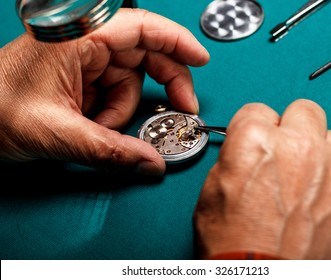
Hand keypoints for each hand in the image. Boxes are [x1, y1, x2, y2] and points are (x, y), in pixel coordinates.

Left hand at [0, 8, 208, 174]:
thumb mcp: (57, 133)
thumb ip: (110, 151)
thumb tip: (152, 163)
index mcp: (77, 38)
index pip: (141, 27)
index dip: (177, 41)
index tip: (201, 59)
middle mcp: (84, 45)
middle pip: (145, 55)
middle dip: (166, 84)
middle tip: (181, 109)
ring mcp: (84, 63)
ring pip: (131, 82)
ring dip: (126, 111)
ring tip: (101, 127)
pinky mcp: (82, 80)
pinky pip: (115, 95)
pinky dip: (113, 115)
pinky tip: (93, 125)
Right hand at [194, 99, 330, 258]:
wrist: (262, 278)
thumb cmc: (231, 241)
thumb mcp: (213, 188)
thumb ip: (236, 155)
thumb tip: (247, 148)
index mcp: (254, 140)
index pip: (258, 109)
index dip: (254, 126)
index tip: (257, 139)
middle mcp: (296, 146)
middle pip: (304, 110)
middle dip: (291, 125)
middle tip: (284, 148)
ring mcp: (329, 169)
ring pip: (328, 138)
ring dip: (314, 151)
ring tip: (300, 178)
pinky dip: (330, 181)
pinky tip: (313, 203)